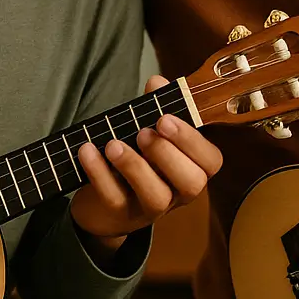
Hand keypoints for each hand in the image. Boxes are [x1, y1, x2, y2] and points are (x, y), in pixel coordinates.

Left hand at [69, 76, 222, 251]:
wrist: (102, 202)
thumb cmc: (135, 157)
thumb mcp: (147, 129)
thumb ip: (155, 106)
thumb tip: (158, 82)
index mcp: (192, 168)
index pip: (210, 161)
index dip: (192, 141)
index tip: (166, 118)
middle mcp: (178, 192)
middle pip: (191, 183)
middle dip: (168, 154)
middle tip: (144, 132)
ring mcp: (151, 208)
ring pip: (156, 197)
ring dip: (135, 166)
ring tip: (113, 145)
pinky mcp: (121, 215)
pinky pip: (114, 199)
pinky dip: (99, 174)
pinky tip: (88, 152)